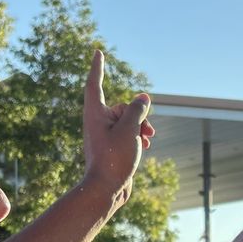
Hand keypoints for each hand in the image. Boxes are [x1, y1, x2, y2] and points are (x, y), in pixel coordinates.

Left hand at [81, 49, 154, 208]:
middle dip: (139, 114)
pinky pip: (128, 134)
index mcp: (95, 113)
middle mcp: (98, 122)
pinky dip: (138, 138)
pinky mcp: (113, 148)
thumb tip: (143, 97)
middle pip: (122, 107)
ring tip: (148, 140)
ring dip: (141, 127)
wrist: (106, 190)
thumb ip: (138, 109)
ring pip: (128, 122)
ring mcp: (105, 136)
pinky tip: (146, 147)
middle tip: (148, 130)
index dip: (97, 67)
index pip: (94, 83)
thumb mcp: (130, 129)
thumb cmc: (114, 158)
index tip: (98, 52)